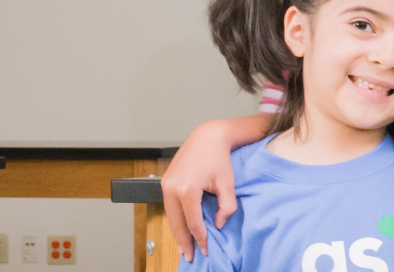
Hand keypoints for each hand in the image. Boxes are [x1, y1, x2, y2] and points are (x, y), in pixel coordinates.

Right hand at [162, 124, 239, 261]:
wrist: (207, 137)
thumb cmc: (219, 158)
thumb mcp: (228, 184)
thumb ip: (226, 207)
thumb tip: (218, 224)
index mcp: (187, 190)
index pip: (193, 222)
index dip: (200, 238)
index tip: (206, 250)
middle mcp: (172, 188)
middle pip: (177, 223)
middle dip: (184, 242)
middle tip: (189, 257)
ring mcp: (166, 184)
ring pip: (170, 216)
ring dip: (177, 232)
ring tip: (183, 248)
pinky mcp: (165, 182)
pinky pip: (169, 207)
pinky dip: (174, 220)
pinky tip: (180, 229)